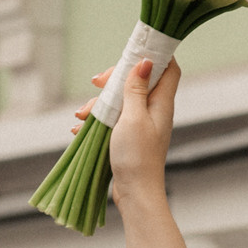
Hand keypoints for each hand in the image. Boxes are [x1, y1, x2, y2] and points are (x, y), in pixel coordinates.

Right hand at [83, 52, 177, 216]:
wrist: (136, 194)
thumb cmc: (137, 157)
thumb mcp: (133, 117)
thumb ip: (136, 88)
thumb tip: (145, 61)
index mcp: (161, 103)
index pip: (168, 68)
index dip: (153, 55)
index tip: (131, 54)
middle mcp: (154, 111)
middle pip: (137, 80)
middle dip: (113, 79)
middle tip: (96, 83)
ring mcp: (141, 124)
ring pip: (120, 100)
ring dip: (99, 103)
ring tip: (81, 115)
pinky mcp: (129, 137)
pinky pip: (112, 119)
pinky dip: (96, 120)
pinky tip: (80, 129)